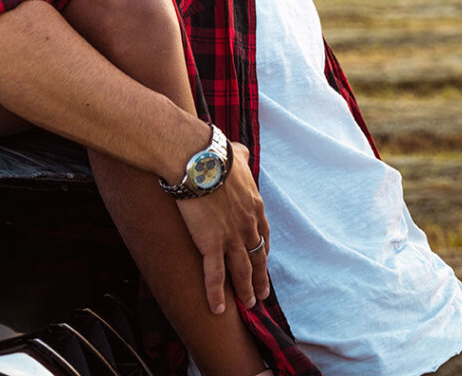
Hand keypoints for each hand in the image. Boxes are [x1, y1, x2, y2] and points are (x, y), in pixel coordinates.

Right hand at [176, 142, 270, 314]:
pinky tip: (219, 309)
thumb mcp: (236, 154)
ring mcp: (231, 236)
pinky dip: (217, 294)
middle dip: (259, 277)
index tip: (262, 261)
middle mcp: (248, 224)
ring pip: (241, 270)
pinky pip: (215, 275)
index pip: (263, 234)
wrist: (199, 160)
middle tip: (261, 295)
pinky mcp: (211, 244)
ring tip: (248, 305)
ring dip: (245, 290)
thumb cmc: (215, 154)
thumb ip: (242, 156)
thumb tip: (243, 151)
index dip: (262, 251)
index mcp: (255, 205)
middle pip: (256, 257)